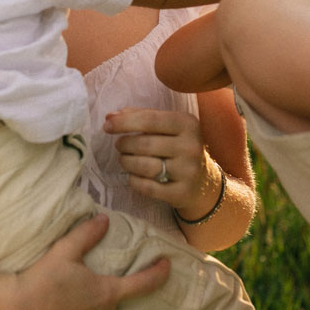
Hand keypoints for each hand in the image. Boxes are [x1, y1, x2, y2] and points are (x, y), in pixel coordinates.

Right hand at [11, 214, 169, 309]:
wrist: (17, 307)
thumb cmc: (43, 280)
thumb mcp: (65, 251)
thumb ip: (87, 234)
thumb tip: (104, 219)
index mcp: (107, 292)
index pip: (144, 283)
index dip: (159, 272)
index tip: (168, 263)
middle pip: (127, 297)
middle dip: (133, 284)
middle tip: (136, 267)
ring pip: (110, 307)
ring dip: (113, 295)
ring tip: (108, 280)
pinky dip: (99, 303)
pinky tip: (85, 295)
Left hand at [103, 107, 217, 212]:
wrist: (203, 181)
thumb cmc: (177, 146)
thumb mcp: (166, 126)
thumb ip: (140, 116)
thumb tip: (110, 116)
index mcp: (188, 123)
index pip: (150, 120)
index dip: (124, 122)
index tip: (107, 125)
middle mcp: (191, 146)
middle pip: (145, 144)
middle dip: (124, 144)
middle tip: (119, 146)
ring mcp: (188, 171)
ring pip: (145, 166)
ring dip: (127, 162)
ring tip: (124, 159)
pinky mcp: (182, 192)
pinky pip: (148, 187)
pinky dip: (134, 181)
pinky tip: (133, 176)